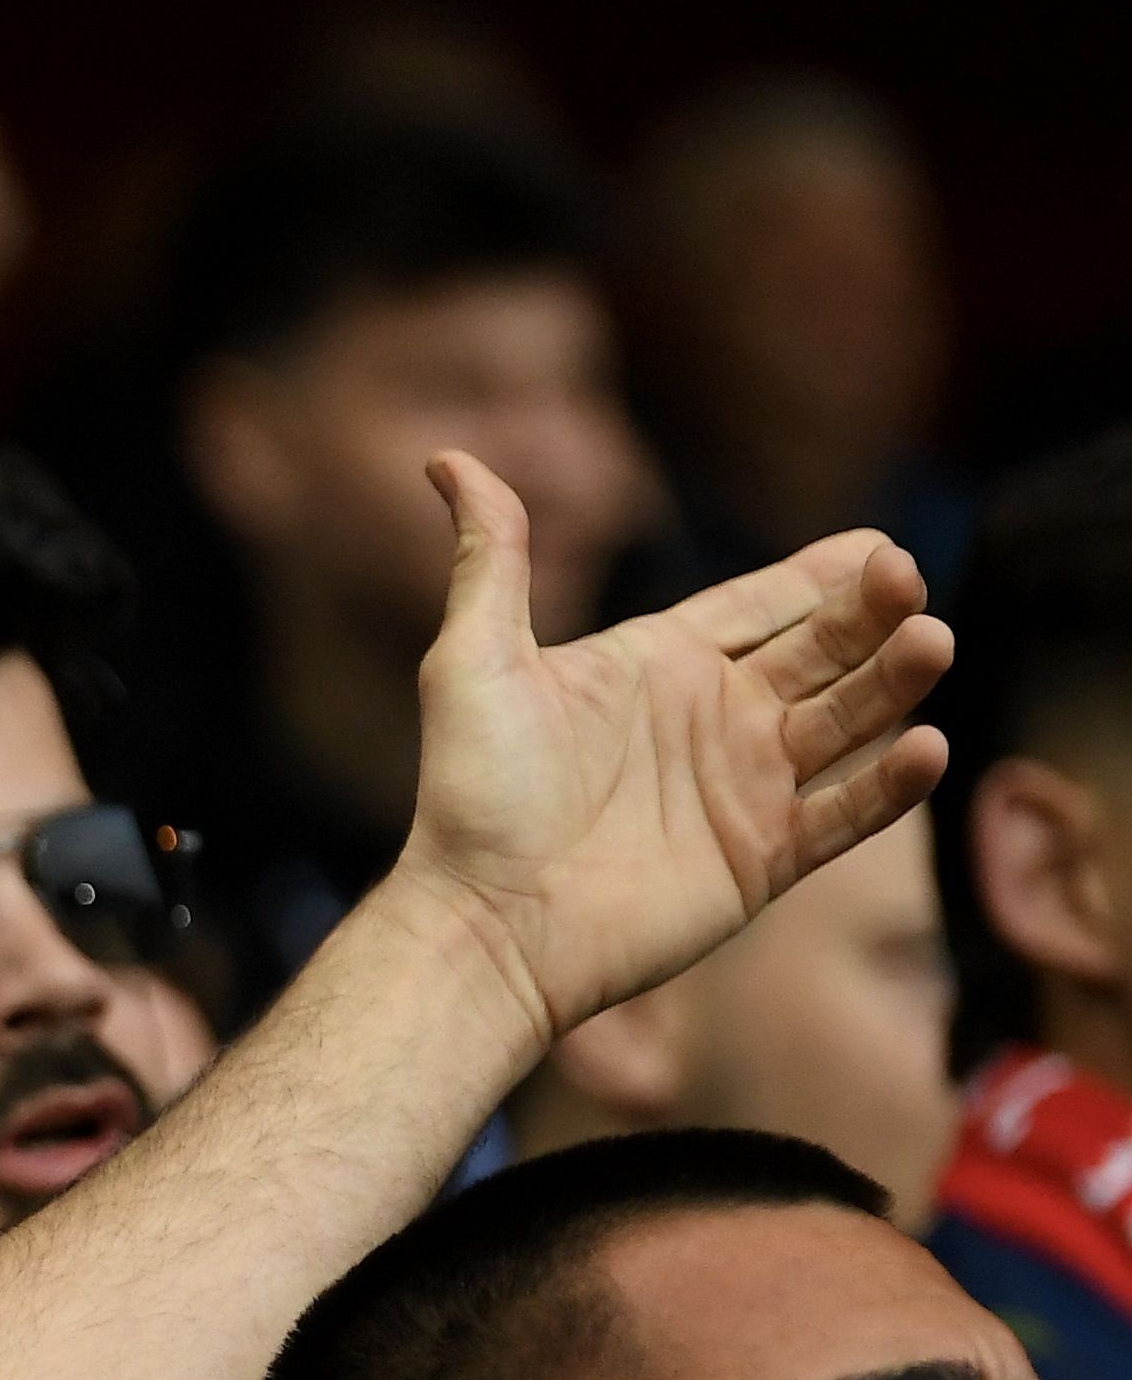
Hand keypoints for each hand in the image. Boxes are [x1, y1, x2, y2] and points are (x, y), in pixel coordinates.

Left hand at [382, 450, 947, 1048]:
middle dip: (870, 615)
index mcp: (655, 666)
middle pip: (819, 653)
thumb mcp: (473, 658)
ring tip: (932, 642)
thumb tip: (447, 457)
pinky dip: (889, 786)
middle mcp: (710, 721)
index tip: (878, 544)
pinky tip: (925, 746)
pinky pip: (844, 815)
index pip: (758, 605)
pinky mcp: (760, 861)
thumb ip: (490, 557)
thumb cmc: (469, 791)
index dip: (819, 576)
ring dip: (894, 684)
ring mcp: (742, 791)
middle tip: (908, 579)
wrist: (483, 922)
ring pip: (847, 723)